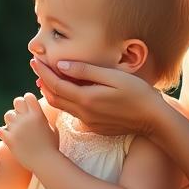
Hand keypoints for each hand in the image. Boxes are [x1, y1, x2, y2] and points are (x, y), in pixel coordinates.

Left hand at [0, 93, 58, 170]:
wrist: (45, 162)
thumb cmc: (51, 147)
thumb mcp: (52, 129)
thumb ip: (44, 118)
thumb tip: (40, 112)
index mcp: (38, 114)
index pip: (28, 96)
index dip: (28, 101)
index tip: (29, 108)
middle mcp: (27, 119)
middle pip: (17, 101)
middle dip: (18, 108)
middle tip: (21, 117)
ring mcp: (17, 128)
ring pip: (7, 115)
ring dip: (11, 121)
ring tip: (15, 129)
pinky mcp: (10, 139)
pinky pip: (0, 130)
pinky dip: (3, 132)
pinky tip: (8, 136)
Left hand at [30, 58, 171, 137]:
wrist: (154, 120)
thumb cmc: (138, 93)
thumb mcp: (113, 76)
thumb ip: (86, 70)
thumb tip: (62, 64)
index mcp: (86, 99)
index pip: (55, 84)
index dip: (43, 71)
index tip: (35, 60)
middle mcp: (84, 113)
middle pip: (54, 97)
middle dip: (43, 81)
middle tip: (38, 66)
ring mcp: (89, 122)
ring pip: (62, 107)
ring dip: (52, 92)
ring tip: (47, 77)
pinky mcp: (95, 127)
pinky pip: (73, 113)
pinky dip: (65, 100)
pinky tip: (68, 91)